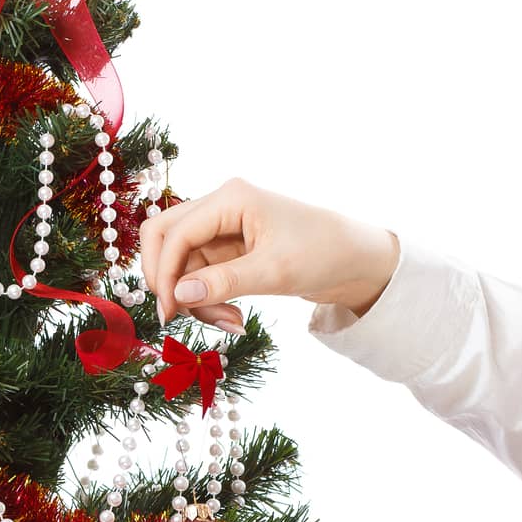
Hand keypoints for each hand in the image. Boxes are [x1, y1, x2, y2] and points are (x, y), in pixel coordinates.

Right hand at [139, 178, 398, 332]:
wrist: (356, 261)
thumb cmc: (323, 254)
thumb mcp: (273, 272)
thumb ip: (223, 282)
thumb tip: (178, 295)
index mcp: (230, 198)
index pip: (174, 233)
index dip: (165, 273)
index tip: (169, 313)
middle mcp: (220, 207)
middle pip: (164, 238)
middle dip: (168, 280)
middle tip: (178, 316)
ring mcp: (222, 228)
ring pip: (181, 263)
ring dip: (193, 297)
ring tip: (227, 323)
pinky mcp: (228, 250)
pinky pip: (199, 276)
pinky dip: (207, 300)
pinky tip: (232, 319)